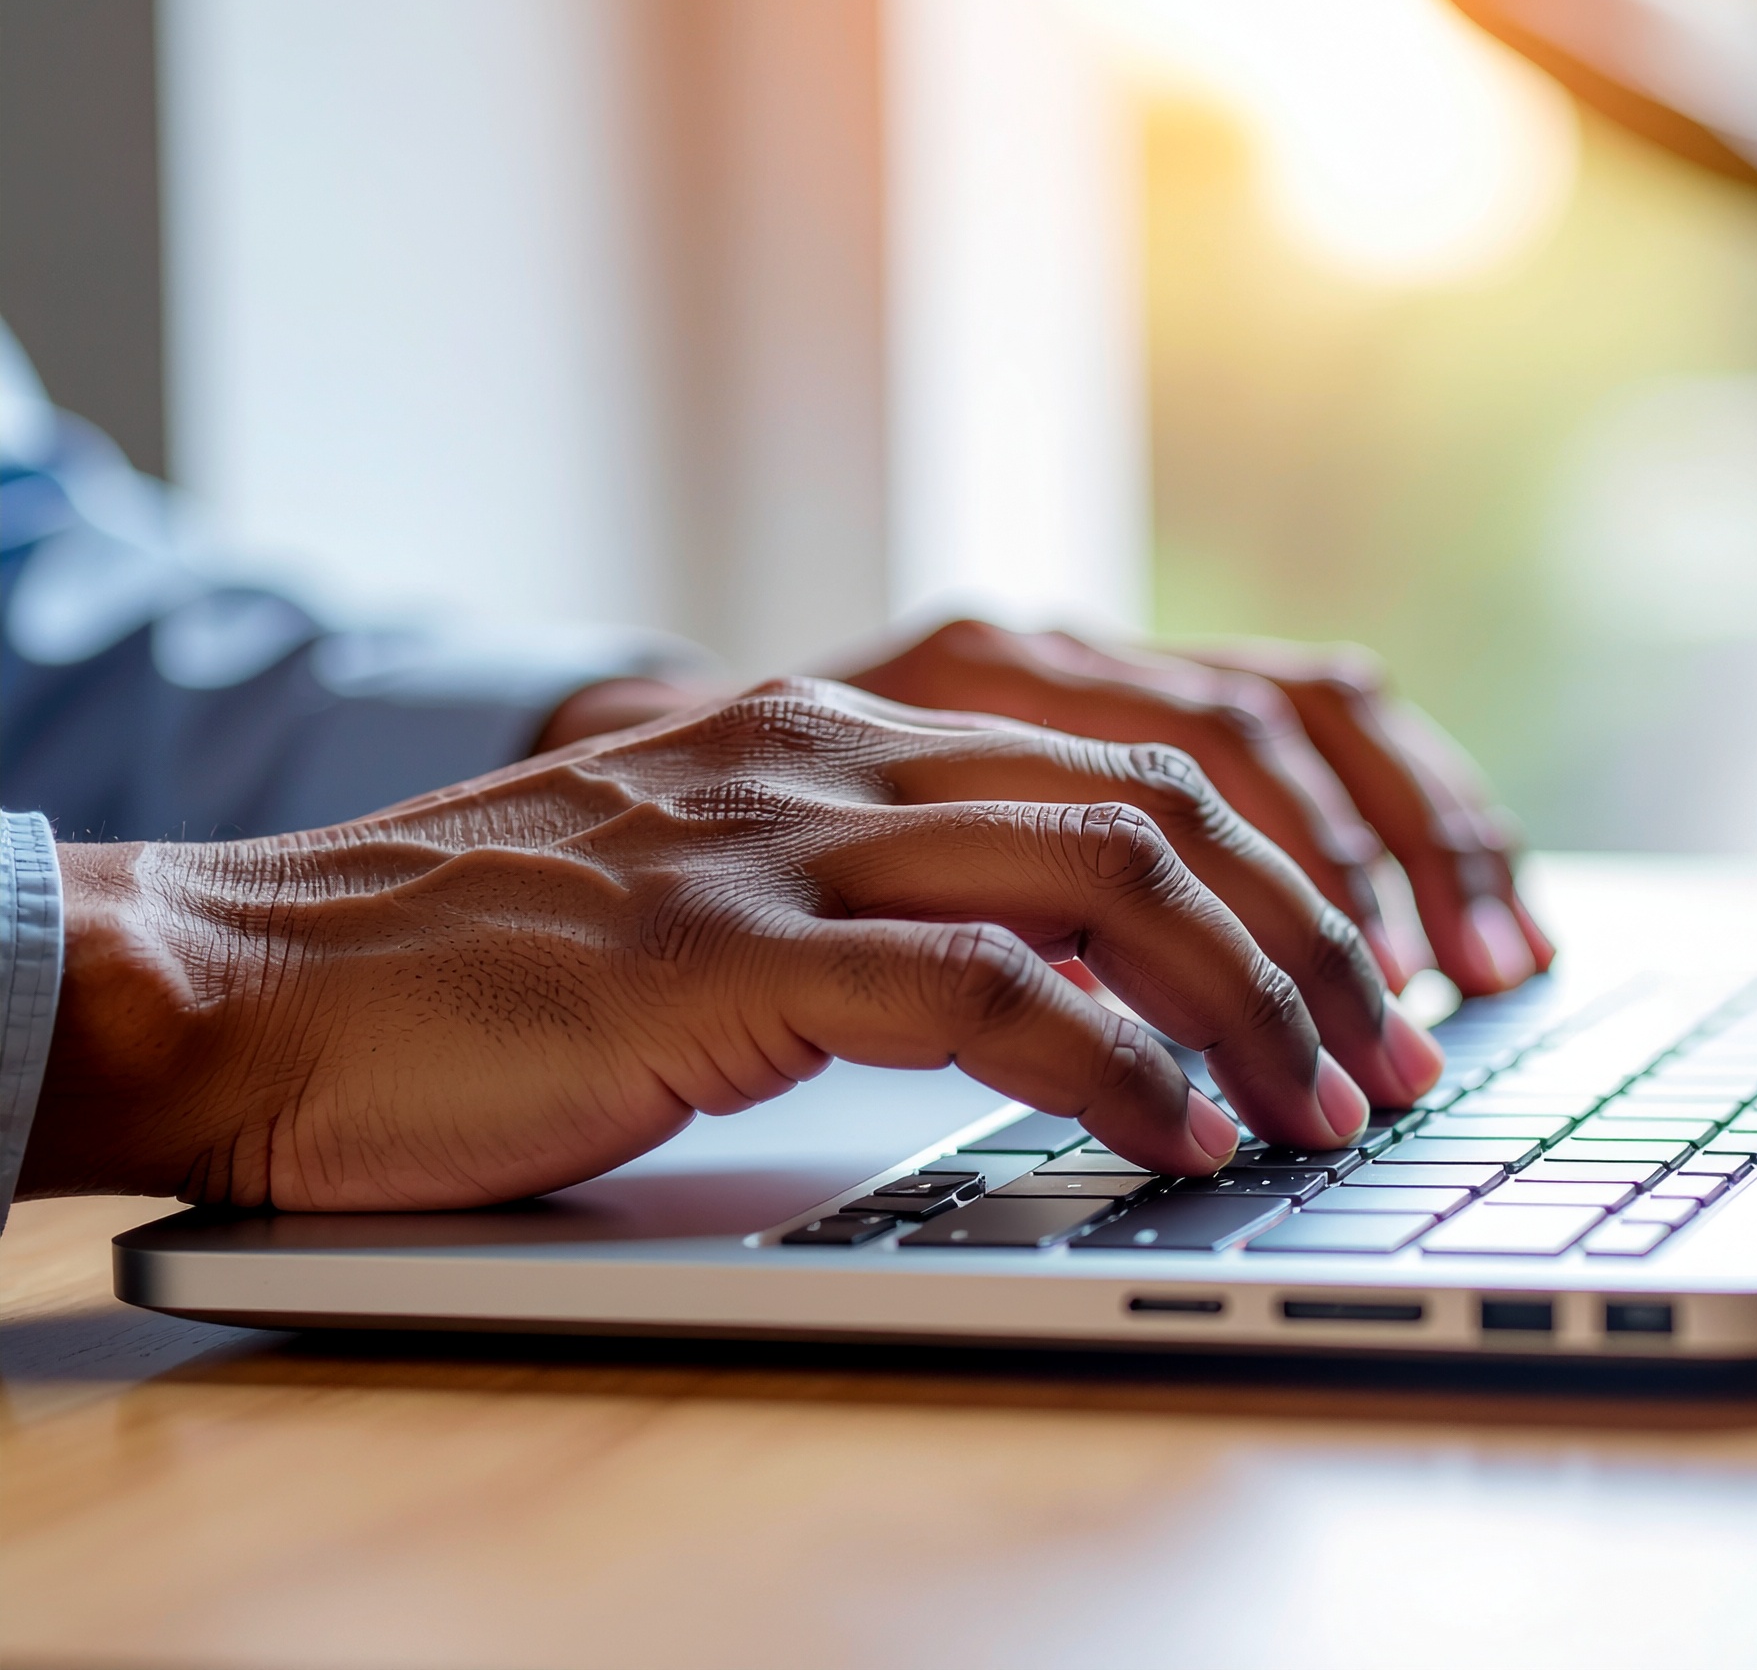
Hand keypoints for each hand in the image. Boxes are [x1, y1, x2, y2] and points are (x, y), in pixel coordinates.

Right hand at [26, 680, 1441, 1209]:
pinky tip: (1176, 1136)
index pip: (1163, 728)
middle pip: (1171, 793)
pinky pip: (979, 990)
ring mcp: (782, 833)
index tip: (1392, 953)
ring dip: (1253, 997)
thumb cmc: (508, 953)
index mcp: (864, 709)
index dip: (1313, 836)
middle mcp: (844, 738)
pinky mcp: (720, 952)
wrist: (267, 972)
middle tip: (1399, 1051)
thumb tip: (1091, 961)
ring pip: (1109, 871)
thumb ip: (902, 868)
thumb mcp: (741, 868)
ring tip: (1328, 1103)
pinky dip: (1112, 1068)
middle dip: (1322, 929)